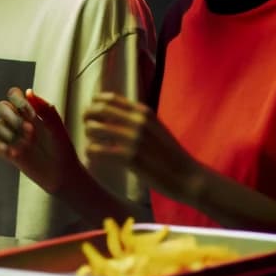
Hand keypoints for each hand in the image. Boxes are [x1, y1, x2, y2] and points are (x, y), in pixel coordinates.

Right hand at [0, 87, 79, 194]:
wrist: (62, 174)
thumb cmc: (63, 149)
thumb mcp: (57, 127)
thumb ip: (44, 108)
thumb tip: (28, 90)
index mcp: (30, 112)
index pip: (13, 95)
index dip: (17, 99)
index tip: (31, 112)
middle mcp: (18, 122)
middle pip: (0, 106)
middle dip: (11, 116)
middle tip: (29, 129)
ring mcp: (12, 137)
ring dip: (12, 133)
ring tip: (28, 144)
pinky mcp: (7, 152)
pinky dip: (1, 147)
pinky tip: (15, 153)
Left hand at [82, 92, 203, 202]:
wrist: (189, 177)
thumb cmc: (171, 155)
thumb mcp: (156, 128)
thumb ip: (137, 120)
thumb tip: (111, 115)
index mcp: (144, 112)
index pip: (110, 98)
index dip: (95, 104)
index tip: (93, 113)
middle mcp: (137, 122)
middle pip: (97, 110)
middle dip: (86, 118)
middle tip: (87, 128)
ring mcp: (133, 139)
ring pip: (93, 129)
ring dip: (88, 137)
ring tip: (93, 145)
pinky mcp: (129, 158)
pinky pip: (96, 150)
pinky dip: (90, 153)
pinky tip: (94, 158)